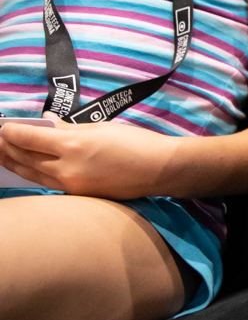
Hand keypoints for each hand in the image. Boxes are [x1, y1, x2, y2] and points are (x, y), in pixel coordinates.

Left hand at [0, 115, 181, 198]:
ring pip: (31, 174)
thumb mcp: (102, 128)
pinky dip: (32, 173)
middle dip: (6, 147)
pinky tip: (28, 167)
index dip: (11, 131)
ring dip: (14, 163)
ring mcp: (71, 185)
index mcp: (73, 145)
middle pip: (25, 158)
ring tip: (2, 155)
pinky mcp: (78, 195)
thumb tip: (46, 124)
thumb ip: (69, 128)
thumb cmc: (137, 143)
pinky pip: (47, 183)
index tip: (2, 126)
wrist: (160, 170)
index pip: (29, 137)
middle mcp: (67, 168)